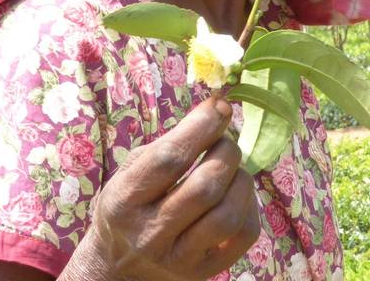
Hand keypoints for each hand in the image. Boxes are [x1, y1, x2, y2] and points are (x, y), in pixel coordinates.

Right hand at [59, 95, 259, 280]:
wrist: (120, 267)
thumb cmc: (130, 204)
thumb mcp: (132, 170)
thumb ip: (171, 142)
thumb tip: (218, 107)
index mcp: (124, 201)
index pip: (169, 159)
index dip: (201, 127)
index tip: (219, 105)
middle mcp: (150, 235)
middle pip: (205, 187)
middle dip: (226, 152)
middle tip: (225, 141)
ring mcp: (179, 260)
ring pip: (228, 214)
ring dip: (241, 179)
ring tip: (232, 168)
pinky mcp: (205, 272)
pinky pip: (245, 234)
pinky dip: (250, 205)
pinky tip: (236, 195)